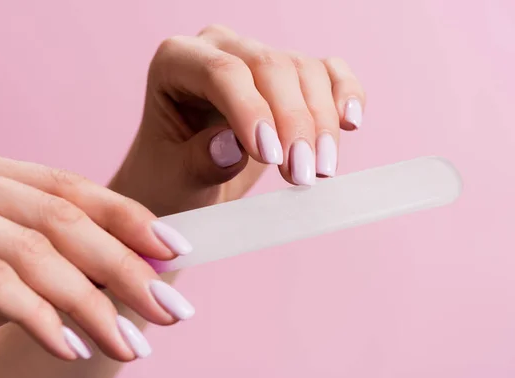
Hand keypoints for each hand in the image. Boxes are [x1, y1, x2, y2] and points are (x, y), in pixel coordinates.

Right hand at [0, 143, 195, 375]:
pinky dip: (40, 317)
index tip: (175, 248)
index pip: (70, 187)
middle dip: (126, 266)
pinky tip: (75, 345)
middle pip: (65, 219)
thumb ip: (20, 262)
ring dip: (94, 303)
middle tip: (173, 307)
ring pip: (37, 251)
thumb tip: (94, 284)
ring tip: (134, 344)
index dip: (127, 216)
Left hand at [112, 24, 365, 215]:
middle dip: (293, 122)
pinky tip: (350, 122)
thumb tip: (233, 146)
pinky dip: (345, 94)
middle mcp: (219, 49)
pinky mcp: (289, 77)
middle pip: (270, 66)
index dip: (251, 111)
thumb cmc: (169, 180)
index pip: (221, 72)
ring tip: (319, 171)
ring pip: (304, 71)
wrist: (184, 186)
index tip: (271, 157)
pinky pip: (328, 73)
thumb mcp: (174, 181)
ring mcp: (257, 58)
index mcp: (175, 62)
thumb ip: (198, 162)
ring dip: (320, 122)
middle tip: (302, 174)